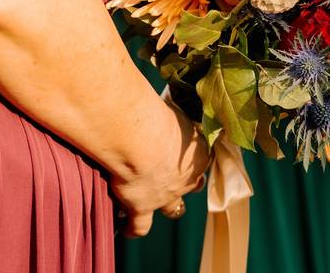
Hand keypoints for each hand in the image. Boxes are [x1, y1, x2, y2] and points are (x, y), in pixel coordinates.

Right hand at [110, 104, 209, 236]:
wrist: (142, 140)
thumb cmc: (160, 117)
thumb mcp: (176, 110)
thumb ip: (176, 114)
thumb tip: (170, 101)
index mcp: (199, 154)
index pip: (202, 158)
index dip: (194, 156)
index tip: (184, 150)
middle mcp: (187, 179)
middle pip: (193, 185)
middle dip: (187, 183)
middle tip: (174, 176)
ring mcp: (167, 196)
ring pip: (173, 210)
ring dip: (167, 207)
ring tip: (154, 202)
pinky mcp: (143, 207)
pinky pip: (140, 226)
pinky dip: (134, 228)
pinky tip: (126, 227)